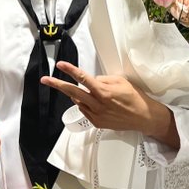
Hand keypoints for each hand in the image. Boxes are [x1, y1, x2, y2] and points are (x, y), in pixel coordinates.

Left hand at [41, 62, 178, 147]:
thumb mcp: (120, 81)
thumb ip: (102, 80)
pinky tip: (95, 101)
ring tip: (91, 91)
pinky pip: (85, 110)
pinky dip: (85, 103)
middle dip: (57, 85)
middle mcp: (97, 104)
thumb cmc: (134, 97)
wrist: (143, 117)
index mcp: (103, 91)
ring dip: (78, 94)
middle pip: (72, 92)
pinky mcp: (97, 123)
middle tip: (45, 80)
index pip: (83, 78)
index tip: (60, 65)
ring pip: (78, 101)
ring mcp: (96, 115)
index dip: (70, 70)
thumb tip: (90, 81)